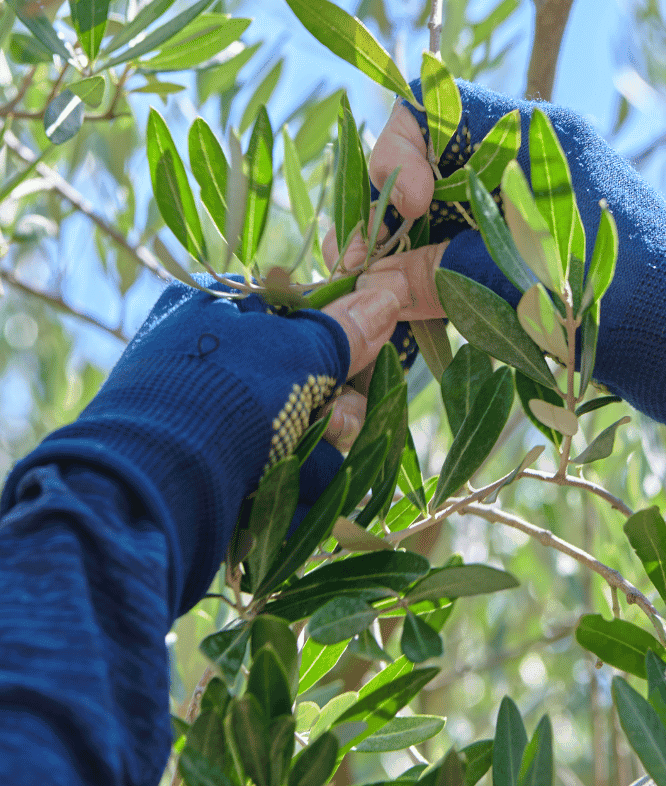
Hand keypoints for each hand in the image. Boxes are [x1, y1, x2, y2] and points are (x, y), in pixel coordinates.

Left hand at [5, 276, 400, 614]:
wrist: (154, 494)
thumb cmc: (224, 402)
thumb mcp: (295, 355)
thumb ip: (344, 329)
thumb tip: (386, 294)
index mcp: (216, 308)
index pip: (302, 310)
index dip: (343, 335)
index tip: (368, 354)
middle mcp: (210, 356)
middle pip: (308, 370)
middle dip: (336, 399)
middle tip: (332, 420)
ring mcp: (209, 412)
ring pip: (300, 419)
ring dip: (322, 440)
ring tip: (310, 457)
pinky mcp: (214, 464)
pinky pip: (278, 459)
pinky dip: (296, 474)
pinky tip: (297, 486)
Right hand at [324, 79, 665, 499]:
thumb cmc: (625, 294)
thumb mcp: (518, 279)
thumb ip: (434, 273)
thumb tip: (365, 283)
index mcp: (535, 137)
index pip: (434, 107)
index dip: (398, 152)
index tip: (402, 212)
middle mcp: (532, 163)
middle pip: (430, 167)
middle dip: (389, 215)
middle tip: (361, 268)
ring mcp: (536, 211)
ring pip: (447, 217)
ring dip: (410, 253)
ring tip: (381, 300)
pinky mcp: (539, 257)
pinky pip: (471, 253)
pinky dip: (441, 279)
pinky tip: (418, 314)